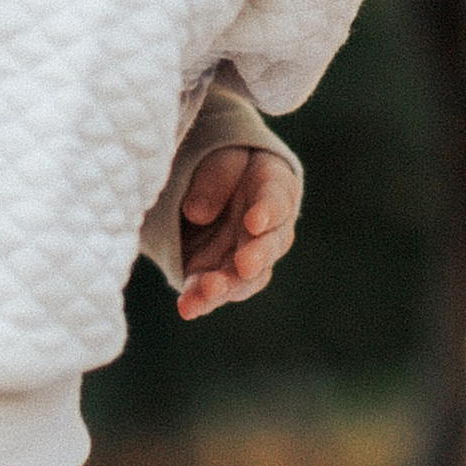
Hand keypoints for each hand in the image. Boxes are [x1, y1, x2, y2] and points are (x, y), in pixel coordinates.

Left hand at [177, 146, 300, 320]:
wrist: (210, 185)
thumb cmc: (224, 165)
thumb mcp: (221, 157)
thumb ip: (215, 179)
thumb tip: (196, 214)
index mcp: (276, 189)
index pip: (277, 200)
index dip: (268, 212)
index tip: (255, 222)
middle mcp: (269, 230)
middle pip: (269, 246)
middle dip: (256, 257)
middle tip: (245, 265)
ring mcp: (247, 257)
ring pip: (244, 277)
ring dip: (228, 285)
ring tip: (209, 290)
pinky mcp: (219, 273)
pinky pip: (215, 291)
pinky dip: (202, 300)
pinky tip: (188, 308)